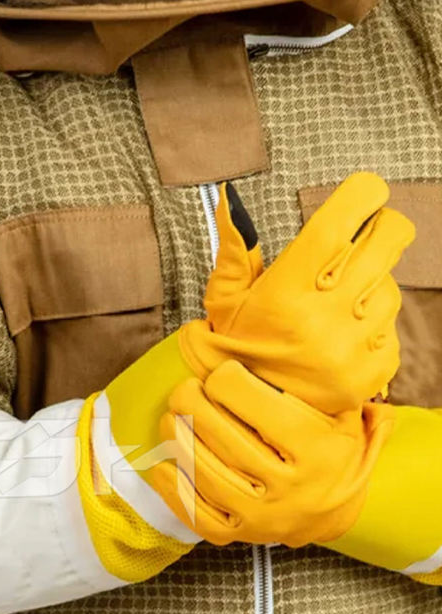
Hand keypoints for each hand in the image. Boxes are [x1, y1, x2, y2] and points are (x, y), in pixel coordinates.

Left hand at [149, 360, 395, 547]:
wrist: (335, 513)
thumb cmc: (331, 450)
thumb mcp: (343, 414)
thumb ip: (323, 384)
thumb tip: (290, 344)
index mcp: (319, 452)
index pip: (263, 410)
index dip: (231, 383)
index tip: (220, 372)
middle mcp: (292, 490)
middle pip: (227, 441)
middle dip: (194, 408)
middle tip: (182, 390)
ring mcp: (263, 518)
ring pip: (207, 475)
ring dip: (178, 441)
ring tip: (169, 418)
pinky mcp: (239, 536)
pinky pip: (197, 514)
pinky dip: (173, 489)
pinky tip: (162, 464)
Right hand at [180, 172, 414, 414]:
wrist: (246, 415)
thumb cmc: (235, 346)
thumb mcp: (225, 299)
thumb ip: (235, 248)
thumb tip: (227, 197)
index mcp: (285, 291)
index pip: (342, 220)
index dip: (363, 195)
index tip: (364, 194)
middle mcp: (322, 317)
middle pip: (388, 239)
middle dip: (382, 228)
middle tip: (367, 236)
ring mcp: (352, 347)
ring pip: (390, 286)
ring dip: (372, 286)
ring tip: (340, 305)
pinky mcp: (371, 371)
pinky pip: (392, 329)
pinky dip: (373, 329)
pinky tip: (343, 338)